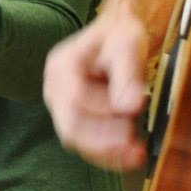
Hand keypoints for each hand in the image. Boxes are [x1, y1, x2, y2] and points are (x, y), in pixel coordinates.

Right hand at [44, 3, 152, 170]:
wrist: (118, 35)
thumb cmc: (119, 34)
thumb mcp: (126, 45)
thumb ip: (127, 75)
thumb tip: (129, 107)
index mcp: (61, 67)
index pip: (74, 100)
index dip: (101, 116)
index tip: (131, 120)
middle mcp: (55, 90)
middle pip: (70, 126)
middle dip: (103, 141)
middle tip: (134, 145)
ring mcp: (63, 107)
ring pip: (77, 140)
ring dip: (106, 152)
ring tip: (135, 153)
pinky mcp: (77, 119)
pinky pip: (86, 144)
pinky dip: (107, 153)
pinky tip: (129, 156)